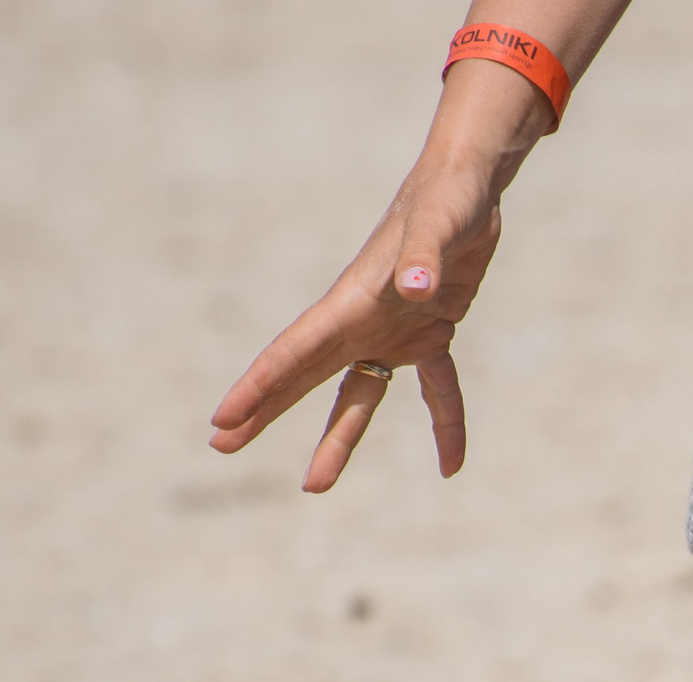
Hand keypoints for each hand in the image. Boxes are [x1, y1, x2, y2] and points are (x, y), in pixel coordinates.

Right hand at [208, 138, 512, 492]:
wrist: (469, 184)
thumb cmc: (448, 197)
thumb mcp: (439, 225)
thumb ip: (425, 258)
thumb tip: (415, 290)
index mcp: (351, 302)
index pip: (293, 353)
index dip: (258, 388)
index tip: (223, 420)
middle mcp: (362, 322)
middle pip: (304, 377)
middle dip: (264, 412)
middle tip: (222, 445)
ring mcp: (393, 331)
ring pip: (356, 396)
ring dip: (337, 439)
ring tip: (313, 486)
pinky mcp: (430, 333)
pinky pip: (435, 390)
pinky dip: (445, 424)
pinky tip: (452, 466)